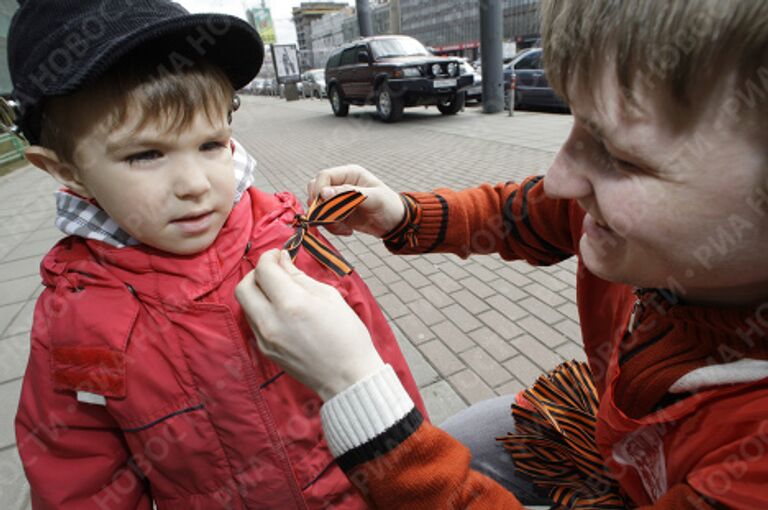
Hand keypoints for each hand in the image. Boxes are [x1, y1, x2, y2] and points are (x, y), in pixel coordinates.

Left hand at [235, 249, 384, 400]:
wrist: (347, 377)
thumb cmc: (346, 335)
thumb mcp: (328, 296)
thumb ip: (299, 277)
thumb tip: (282, 260)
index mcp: (291, 304)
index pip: (264, 270)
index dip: (270, 257)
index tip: (280, 255)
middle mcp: (271, 321)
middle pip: (244, 286)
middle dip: (257, 273)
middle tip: (275, 272)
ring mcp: (265, 338)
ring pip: (245, 305)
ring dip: (257, 291)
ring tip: (280, 292)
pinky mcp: (265, 350)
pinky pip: (253, 321)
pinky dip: (261, 309)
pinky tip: (281, 311)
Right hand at [307, 165, 404, 237]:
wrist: (396, 224)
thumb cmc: (390, 206)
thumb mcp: (373, 199)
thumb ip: (350, 194)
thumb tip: (325, 193)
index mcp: (350, 174)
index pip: (324, 176)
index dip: (319, 190)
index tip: (323, 205)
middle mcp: (341, 184)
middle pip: (315, 190)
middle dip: (321, 207)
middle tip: (334, 219)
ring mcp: (338, 199)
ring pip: (318, 207)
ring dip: (327, 220)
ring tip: (345, 228)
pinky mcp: (337, 213)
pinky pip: (324, 220)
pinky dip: (332, 228)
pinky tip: (347, 231)